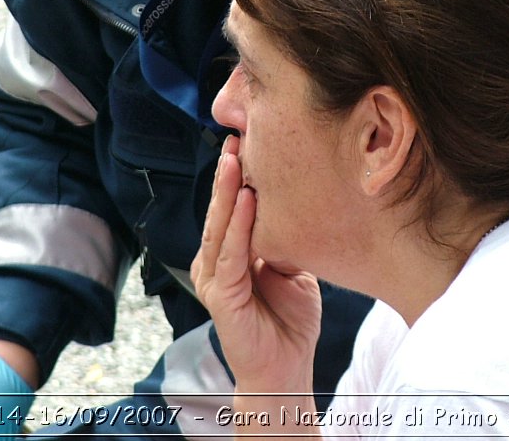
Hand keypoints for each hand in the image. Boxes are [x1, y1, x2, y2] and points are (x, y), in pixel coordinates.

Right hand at [192, 137, 321, 392]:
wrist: (287, 368)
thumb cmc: (290, 321)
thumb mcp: (293, 269)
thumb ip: (285, 240)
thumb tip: (294, 205)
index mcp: (230, 255)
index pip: (230, 209)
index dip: (236, 177)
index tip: (247, 142)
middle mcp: (216, 262)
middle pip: (220, 211)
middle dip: (227, 175)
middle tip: (236, 139)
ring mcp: (214, 279)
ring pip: (220, 228)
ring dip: (227, 192)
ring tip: (235, 159)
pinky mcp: (220, 297)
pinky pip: (230, 255)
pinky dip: (238, 227)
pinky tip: (247, 201)